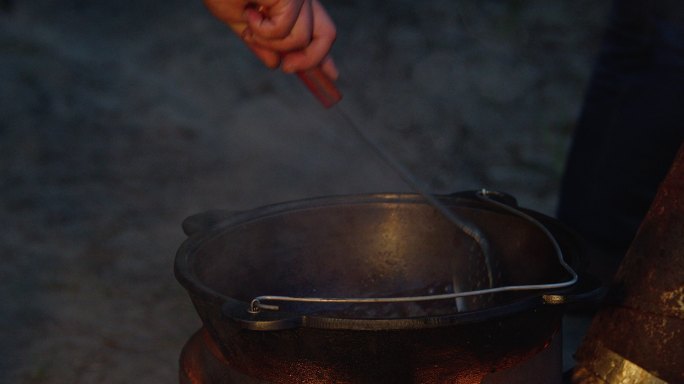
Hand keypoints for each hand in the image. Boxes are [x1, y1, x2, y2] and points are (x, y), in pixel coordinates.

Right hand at [203, 0, 337, 78]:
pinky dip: (264, 31)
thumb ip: (260, 42)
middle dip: (311, 59)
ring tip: (250, 23)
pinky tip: (250, 12)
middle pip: (327, 35)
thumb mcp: (239, 20)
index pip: (319, 29)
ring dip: (271, 43)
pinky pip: (286, 32)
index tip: (331, 74)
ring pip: (302, 40)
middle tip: (286, 68)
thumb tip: (275, 63)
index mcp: (291, 1)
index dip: (324, 53)